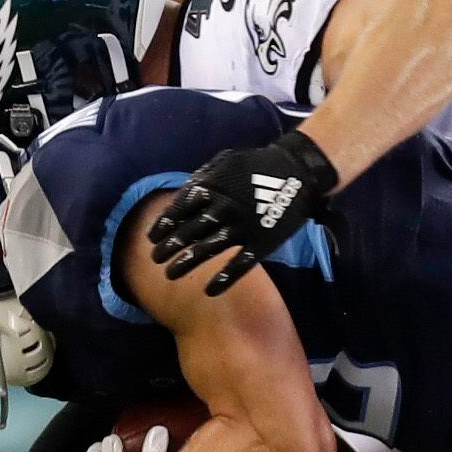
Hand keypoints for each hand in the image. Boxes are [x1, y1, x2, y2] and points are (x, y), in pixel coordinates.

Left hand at [147, 129, 338, 295]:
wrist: (298, 171)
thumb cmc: (259, 166)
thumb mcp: (227, 161)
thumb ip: (203, 176)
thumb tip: (181, 194)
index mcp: (214, 188)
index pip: (180, 209)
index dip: (165, 224)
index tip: (153, 237)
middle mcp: (224, 208)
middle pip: (189, 231)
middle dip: (170, 247)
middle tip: (155, 259)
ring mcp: (243, 227)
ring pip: (209, 249)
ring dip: (187, 263)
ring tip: (170, 275)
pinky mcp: (262, 242)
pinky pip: (241, 264)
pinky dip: (224, 279)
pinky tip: (209, 290)